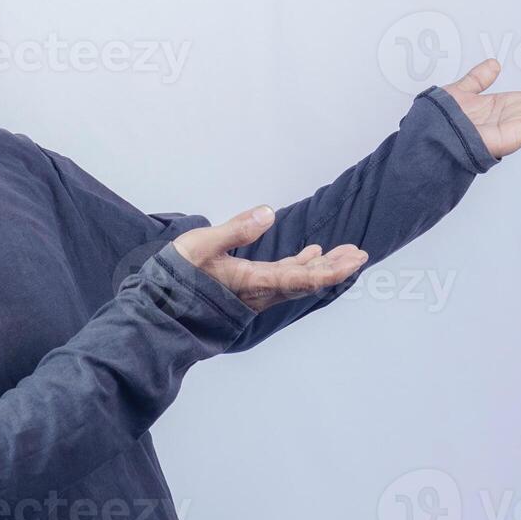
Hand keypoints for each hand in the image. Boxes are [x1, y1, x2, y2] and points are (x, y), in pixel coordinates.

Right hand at [171, 207, 364, 313]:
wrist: (160, 307)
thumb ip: (236, 229)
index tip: (355, 261)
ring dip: (323, 266)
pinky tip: (311, 254)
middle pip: (307, 281)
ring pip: (298, 280)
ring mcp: (257, 292)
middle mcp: (261, 292)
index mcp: (254, 283)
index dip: (331, 271)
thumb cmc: (176, 276)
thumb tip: (268, 212)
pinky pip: (284, 279)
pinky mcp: (250, 289)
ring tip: (347, 252)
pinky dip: (301, 265)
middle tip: (360, 253)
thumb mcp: (202, 245)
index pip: (302, 279)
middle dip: (336, 267)